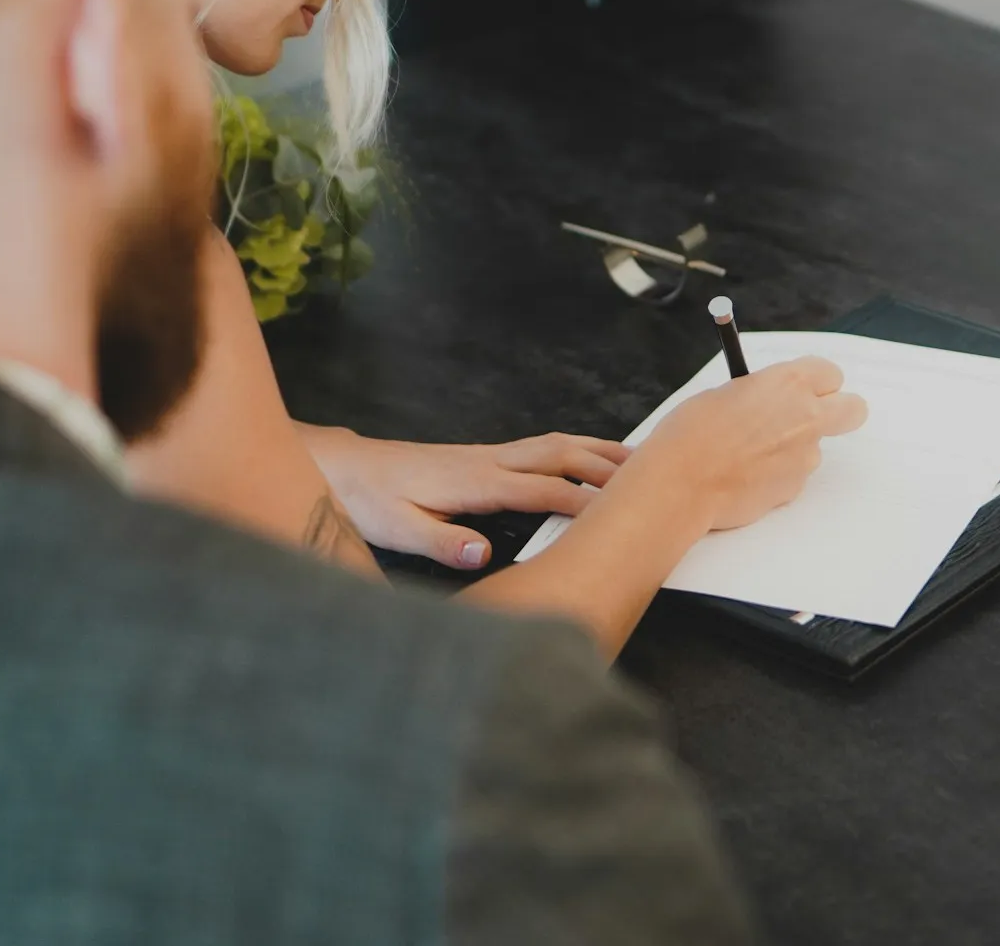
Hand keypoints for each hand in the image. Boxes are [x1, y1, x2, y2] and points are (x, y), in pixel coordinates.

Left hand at [302, 426, 631, 569]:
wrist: (347, 468)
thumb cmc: (371, 499)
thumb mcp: (396, 528)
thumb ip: (440, 542)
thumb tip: (481, 555)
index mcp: (475, 481)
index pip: (543, 489)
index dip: (583, 503)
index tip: (620, 517)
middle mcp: (490, 460)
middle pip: (561, 454)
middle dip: (607, 466)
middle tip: (652, 481)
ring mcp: (491, 455)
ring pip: (557, 445)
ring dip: (599, 451)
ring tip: (641, 462)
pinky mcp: (489, 458)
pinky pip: (545, 448)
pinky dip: (578, 450)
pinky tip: (594, 459)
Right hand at [628, 356, 869, 530]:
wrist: (681, 482)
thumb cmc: (691, 432)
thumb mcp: (726, 393)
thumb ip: (761, 395)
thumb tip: (770, 403)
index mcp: (789, 382)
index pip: (830, 372)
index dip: (817, 382)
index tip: (804, 388)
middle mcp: (806, 416)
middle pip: (853, 409)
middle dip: (841, 410)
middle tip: (814, 416)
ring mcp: (805, 456)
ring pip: (814, 448)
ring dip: (793, 450)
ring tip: (747, 455)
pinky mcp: (795, 488)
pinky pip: (792, 477)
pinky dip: (775, 476)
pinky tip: (743, 476)